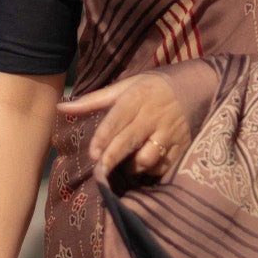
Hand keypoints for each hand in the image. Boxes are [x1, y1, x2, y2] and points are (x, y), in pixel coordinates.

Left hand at [57, 74, 190, 180]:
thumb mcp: (125, 87)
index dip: (103, 139)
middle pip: (129, 141)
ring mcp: (169, 132)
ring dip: (133, 166)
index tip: (93, 154)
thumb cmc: (151, 88)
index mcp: (136, 97)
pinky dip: (152, 170)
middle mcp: (153, 115)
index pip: (116, 120)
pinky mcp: (182, 145)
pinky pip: (164, 166)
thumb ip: (93, 100)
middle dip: (112, 157)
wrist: (196, 86)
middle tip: (100, 171)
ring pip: (147, 158)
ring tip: (126, 164)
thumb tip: (61, 108)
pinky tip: (145, 165)